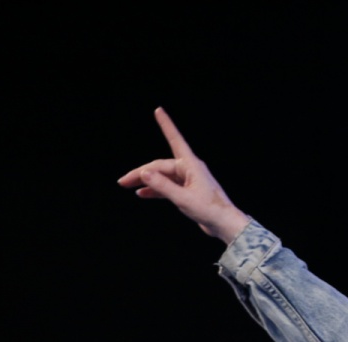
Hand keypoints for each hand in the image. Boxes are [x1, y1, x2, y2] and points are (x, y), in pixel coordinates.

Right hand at [117, 107, 251, 243]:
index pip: (175, 139)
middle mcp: (189, 169)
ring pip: (162, 176)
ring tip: (128, 186)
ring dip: (146, 181)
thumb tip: (144, 173)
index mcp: (191, 165)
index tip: (158, 110)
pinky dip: (155, 190)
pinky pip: (167, 186)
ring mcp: (188, 180)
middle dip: (141, 173)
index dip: (166, 124)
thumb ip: (162, 186)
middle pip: (160, 166)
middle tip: (123, 182)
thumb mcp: (183, 198)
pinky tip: (143, 194)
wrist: (224, 224)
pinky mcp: (188, 191)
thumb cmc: (209, 210)